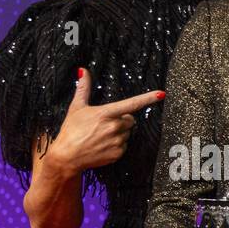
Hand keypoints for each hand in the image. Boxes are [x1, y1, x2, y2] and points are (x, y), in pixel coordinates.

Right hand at [47, 68, 165, 174]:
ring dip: (119, 133)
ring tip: (100, 136)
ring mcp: (117, 141)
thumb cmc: (70, 131)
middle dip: (121, 120)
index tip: (161, 94)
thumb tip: (83, 71)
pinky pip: (124, 146)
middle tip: (104, 124)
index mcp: (106, 113)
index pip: (132, 103)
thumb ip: (83, 88)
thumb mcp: (76, 107)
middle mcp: (114, 127)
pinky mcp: (118, 153)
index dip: (148, 98)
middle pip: (130, 119)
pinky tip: (102, 146)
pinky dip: (116, 145)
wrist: (67, 157)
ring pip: (127, 133)